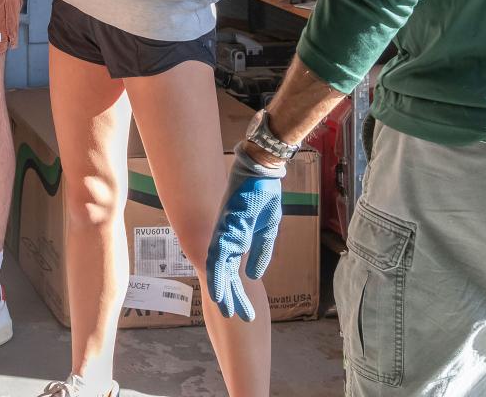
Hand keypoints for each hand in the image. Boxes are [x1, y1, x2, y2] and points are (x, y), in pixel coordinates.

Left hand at [206, 143, 284, 321]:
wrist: (261, 169)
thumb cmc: (263, 194)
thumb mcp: (268, 230)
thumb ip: (260, 252)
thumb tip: (252, 275)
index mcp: (236, 239)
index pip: (233, 271)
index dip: (236, 291)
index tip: (242, 312)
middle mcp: (226, 238)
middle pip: (225, 273)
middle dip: (229, 296)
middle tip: (234, 316)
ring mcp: (224, 232)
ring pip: (218, 267)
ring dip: (221, 289)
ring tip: (225, 309)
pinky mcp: (225, 225)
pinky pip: (218, 253)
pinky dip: (217, 273)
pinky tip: (218, 288)